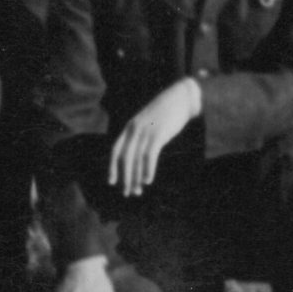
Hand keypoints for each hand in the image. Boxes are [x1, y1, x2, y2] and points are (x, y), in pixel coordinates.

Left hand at [106, 78, 201, 197]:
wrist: (180, 98)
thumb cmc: (165, 113)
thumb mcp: (148, 122)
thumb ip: (140, 136)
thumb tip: (138, 154)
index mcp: (129, 127)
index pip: (115, 150)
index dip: (112, 167)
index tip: (111, 182)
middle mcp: (134, 129)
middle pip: (125, 157)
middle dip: (125, 177)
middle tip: (127, 193)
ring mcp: (146, 131)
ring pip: (136, 159)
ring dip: (136, 177)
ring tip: (138, 191)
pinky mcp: (158, 134)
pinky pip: (149, 155)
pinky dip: (148, 169)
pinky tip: (148, 180)